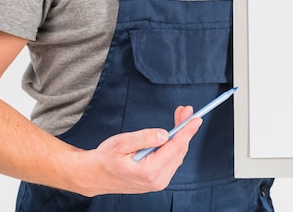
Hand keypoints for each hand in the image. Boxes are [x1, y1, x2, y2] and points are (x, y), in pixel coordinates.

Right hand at [71, 106, 201, 196]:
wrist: (96, 175)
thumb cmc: (106, 158)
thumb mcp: (121, 143)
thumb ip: (144, 138)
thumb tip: (165, 134)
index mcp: (149, 171)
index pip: (175, 148)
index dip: (187, 131)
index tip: (196, 119)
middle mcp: (158, 180)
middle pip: (179, 150)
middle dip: (184, 129)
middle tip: (185, 110)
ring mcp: (159, 182)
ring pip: (177, 155)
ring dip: (180, 136)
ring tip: (179, 117)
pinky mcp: (158, 180)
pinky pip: (172, 159)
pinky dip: (174, 145)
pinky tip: (171, 134)